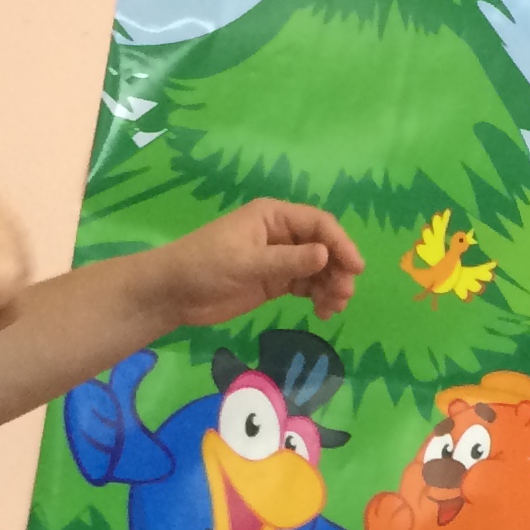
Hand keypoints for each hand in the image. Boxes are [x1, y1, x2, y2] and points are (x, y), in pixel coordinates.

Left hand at [147, 198, 363, 328]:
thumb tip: (326, 255)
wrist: (174, 293)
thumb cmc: (206, 267)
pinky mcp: (274, 281)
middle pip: (323, 247)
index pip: (318, 224)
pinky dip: (317, 296)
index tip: (356, 268)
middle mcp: (281, 234)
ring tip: (332, 309)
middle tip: (342, 296)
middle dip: (338, 269)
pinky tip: (322, 312)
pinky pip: (306, 285)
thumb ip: (288, 261)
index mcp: (273, 217)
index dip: (341, 244)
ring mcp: (278, 258)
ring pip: (318, 268)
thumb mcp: (247, 263)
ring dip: (330, 286)